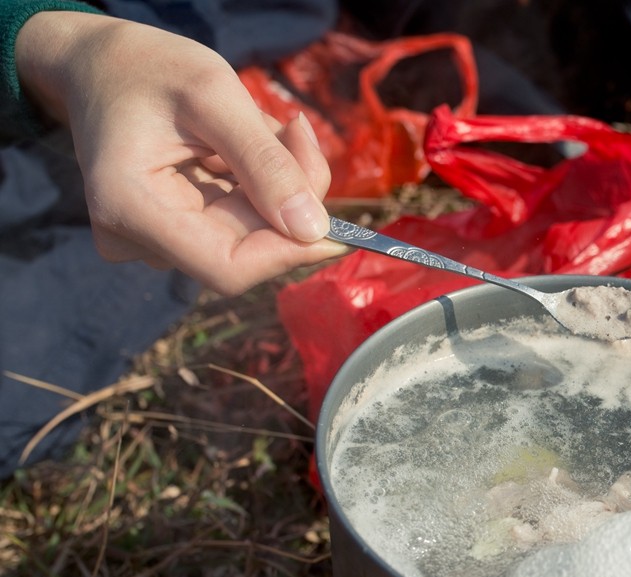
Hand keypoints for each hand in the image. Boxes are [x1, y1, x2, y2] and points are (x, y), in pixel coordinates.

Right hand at [15, 12, 348, 294]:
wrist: (103, 65)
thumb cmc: (149, 68)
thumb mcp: (214, 95)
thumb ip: (265, 162)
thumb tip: (313, 230)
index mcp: (130, 208)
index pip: (227, 268)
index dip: (288, 254)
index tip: (339, 229)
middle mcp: (137, 239)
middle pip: (245, 251)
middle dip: (287, 200)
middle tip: (296, 132)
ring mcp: (152, 241)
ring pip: (249, 237)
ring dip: (276, 187)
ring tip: (261, 126)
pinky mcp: (172, 233)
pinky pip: (237, 225)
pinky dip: (260, 187)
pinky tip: (245, 144)